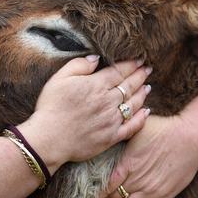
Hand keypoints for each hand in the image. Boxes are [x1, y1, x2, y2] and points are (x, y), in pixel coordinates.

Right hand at [19, 56, 151, 173]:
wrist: (49, 139)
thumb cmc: (51, 107)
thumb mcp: (59, 78)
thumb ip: (79, 65)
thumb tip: (97, 58)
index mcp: (96, 85)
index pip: (119, 71)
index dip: (132, 65)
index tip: (140, 60)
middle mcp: (107, 101)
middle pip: (130, 85)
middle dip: (140, 75)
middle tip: (148, 69)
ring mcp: (111, 120)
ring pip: (134, 104)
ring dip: (143, 93)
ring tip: (148, 87)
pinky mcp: (111, 137)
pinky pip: (132, 127)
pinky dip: (141, 118)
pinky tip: (147, 112)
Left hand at [92, 115, 197, 197]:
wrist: (192, 138)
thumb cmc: (164, 129)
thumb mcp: (138, 127)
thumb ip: (121, 133)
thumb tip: (105, 131)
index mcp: (128, 164)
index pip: (106, 187)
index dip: (94, 195)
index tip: (85, 197)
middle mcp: (138, 181)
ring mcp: (151, 191)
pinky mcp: (164, 196)